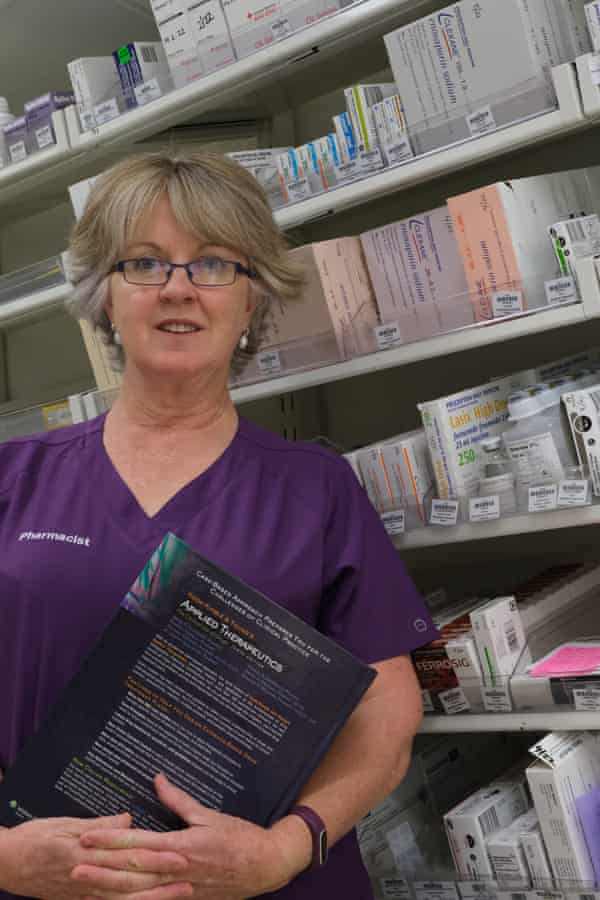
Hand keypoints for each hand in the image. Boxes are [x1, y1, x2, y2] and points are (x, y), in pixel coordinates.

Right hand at [0, 812, 190, 899]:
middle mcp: (87, 876)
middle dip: (162, 881)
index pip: (129, 854)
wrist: (4, 864)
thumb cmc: (32, 838)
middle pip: (132, 879)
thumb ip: (98, 825)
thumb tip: (127, 819)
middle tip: (190, 879)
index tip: (182, 854)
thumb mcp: (62, 825)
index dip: (157, 855)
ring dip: (152, 898)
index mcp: (86, 852)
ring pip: (123, 898)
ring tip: (179, 895)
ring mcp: (82, 893)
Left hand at [79, 773, 311, 899]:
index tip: (87, 836)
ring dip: (111, 889)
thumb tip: (158, 779)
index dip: (111, 839)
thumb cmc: (240, 836)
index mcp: (182, 846)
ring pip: (139, 893)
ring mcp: (181, 890)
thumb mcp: (210, 814)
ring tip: (86, 886)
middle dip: (101, 869)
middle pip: (132, 871)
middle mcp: (177, 870)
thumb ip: (179, 800)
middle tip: (74, 866)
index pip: (138, 841)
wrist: (266, 865)